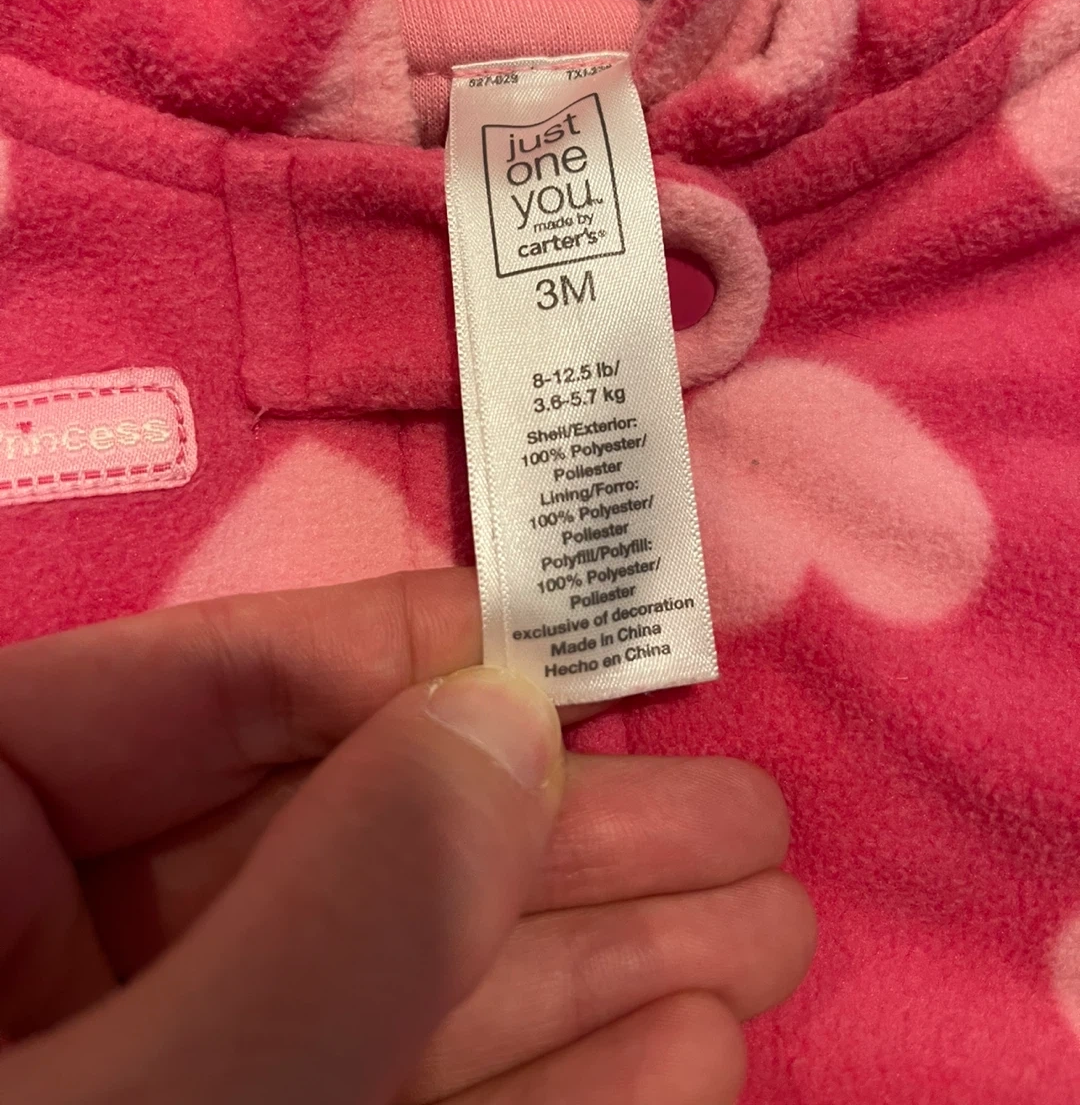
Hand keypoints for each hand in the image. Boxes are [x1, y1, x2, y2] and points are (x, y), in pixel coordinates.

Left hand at [0, 569, 813, 1103]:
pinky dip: (540, 1092)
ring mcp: (160, 1058)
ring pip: (390, 983)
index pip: (198, 688)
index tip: (580, 651)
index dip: (404, 655)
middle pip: (339, 842)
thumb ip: (312, 925)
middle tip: (743, 815)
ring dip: (589, 964)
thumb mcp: (119, 1094)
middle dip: (553, 833)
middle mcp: (66, 944)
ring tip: (762, 926)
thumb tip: (502, 731)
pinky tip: (679, 1046)